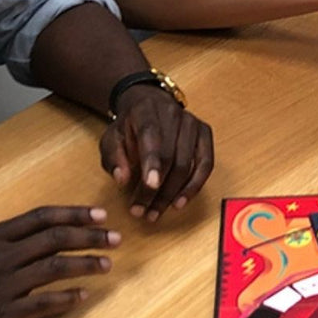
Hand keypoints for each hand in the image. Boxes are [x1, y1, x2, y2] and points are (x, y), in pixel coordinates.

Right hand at [0, 206, 119, 317]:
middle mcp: (0, 257)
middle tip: (115, 237)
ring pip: (55, 268)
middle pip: (56, 239)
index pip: (42, 218)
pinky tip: (83, 296)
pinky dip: (67, 298)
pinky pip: (42, 304)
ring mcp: (1, 287)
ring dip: (86, 265)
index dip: (75, 214)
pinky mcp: (0, 316)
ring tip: (107, 264)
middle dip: (90, 236)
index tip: (99, 214)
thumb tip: (32, 229)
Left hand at [101, 87, 213, 221]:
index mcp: (147, 110)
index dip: (152, 162)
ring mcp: (193, 123)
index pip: (152, 136)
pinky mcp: (205, 134)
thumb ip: (113, 158)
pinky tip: (180, 202)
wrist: (149, 104)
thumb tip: (122, 179)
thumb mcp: (111, 139)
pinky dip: (194, 186)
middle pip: (171, 156)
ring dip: (172, 193)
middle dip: (156, 189)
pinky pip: (206, 164)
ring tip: (156, 212)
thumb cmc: (129, 127)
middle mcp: (174, 114)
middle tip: (141, 211)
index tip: (150, 185)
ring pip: (188, 164)